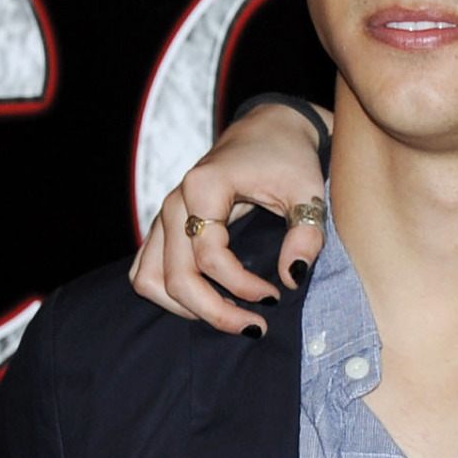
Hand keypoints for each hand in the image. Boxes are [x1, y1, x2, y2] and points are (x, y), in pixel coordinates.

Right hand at [130, 97, 333, 333]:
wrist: (268, 131)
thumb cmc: (288, 158)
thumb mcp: (309, 192)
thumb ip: (307, 234)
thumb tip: (293, 277)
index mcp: (204, 186)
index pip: (209, 256)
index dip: (242, 285)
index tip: (275, 296)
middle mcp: (175, 201)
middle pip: (176, 276)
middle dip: (215, 311)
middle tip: (255, 326)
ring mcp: (164, 215)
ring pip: (151, 279)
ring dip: (187, 308)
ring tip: (231, 317)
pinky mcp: (164, 227)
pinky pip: (148, 271)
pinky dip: (171, 295)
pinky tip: (209, 303)